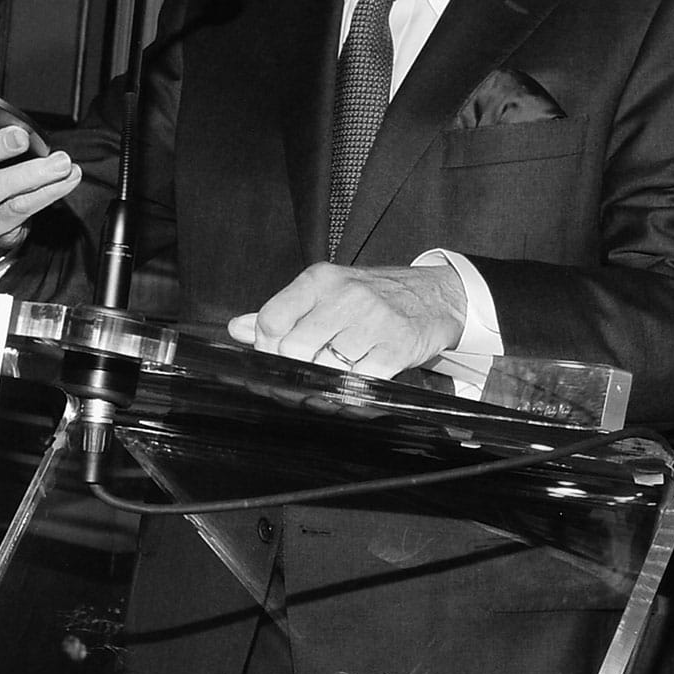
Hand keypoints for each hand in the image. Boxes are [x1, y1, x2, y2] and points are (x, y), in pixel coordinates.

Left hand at [227, 262, 467, 375]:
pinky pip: (359, 383)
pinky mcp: (397, 348)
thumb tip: (237, 328)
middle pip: (294, 350)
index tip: (274, 359)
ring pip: (325, 370)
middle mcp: (346, 296)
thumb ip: (282, 311)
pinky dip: (349, 393)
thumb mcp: (326, 292)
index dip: (265, 349)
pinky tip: (350, 388)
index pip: (271, 320)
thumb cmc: (375, 296)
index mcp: (320, 280)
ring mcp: (373, 322)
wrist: (436, 296)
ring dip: (321, 386)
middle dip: (293, 372)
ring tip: (325, 386)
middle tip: (299, 379)